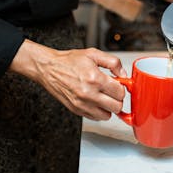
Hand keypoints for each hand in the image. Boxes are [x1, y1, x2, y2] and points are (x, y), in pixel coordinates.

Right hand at [9, 40, 126, 120]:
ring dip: (108, 107)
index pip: (120, 92)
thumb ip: (113, 62)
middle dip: (117, 98)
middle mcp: (89, 94)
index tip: (118, 84)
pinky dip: (98, 111)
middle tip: (112, 91)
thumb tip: (124, 74)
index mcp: (95, 79)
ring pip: (107, 116)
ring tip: (103, 96)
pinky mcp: (76, 110)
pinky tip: (95, 100)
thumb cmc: (69, 61)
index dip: (121, 87)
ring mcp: (82, 104)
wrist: (49, 69)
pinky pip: (95, 117)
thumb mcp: (94, 54)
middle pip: (116, 107)